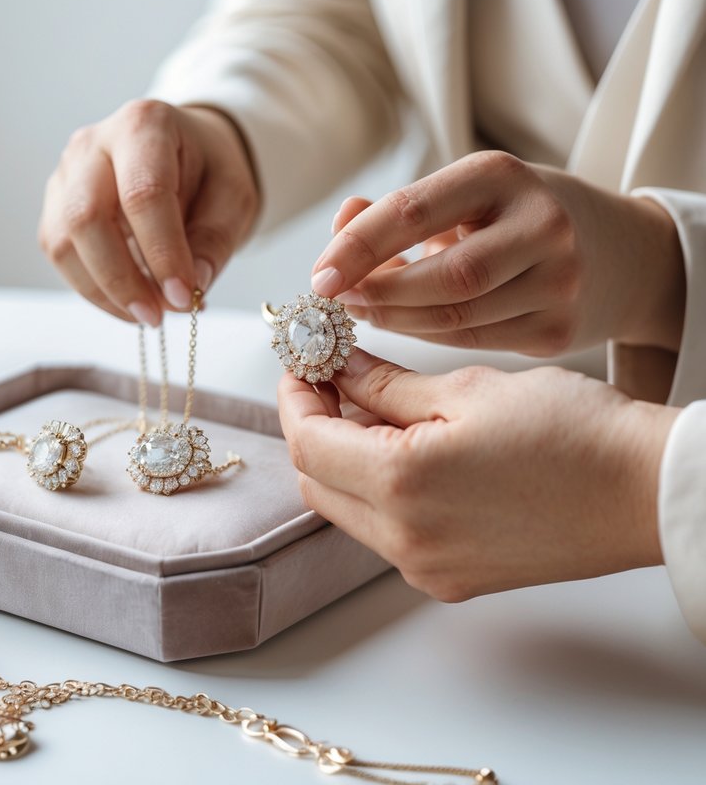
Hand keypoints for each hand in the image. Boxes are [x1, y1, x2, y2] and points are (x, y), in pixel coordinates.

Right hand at [38, 100, 258, 325]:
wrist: (183, 154)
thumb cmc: (207, 170)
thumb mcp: (233, 198)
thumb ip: (214, 240)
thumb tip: (191, 287)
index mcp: (145, 124)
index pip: (143, 193)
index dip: (162, 252)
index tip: (182, 297)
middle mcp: (93, 142)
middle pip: (87, 217)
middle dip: (122, 278)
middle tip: (158, 316)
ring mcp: (66, 173)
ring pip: (63, 242)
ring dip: (104, 291)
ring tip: (148, 314)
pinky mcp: (55, 205)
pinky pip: (60, 255)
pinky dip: (92, 289)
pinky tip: (127, 301)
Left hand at [277, 349, 679, 600]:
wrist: (648, 491)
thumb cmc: (574, 432)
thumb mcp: (467, 389)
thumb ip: (385, 384)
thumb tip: (335, 368)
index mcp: (400, 485)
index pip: (306, 442)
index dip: (295, 397)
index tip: (301, 364)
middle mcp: (403, 540)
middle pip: (316, 482)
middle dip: (311, 428)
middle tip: (328, 380)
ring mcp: (426, 567)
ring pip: (347, 510)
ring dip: (342, 460)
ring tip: (369, 408)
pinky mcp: (450, 578)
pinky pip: (385, 533)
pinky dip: (377, 491)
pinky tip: (403, 451)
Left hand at [309, 151, 685, 355]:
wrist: (621, 254)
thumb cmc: (517, 218)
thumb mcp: (465, 195)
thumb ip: (398, 209)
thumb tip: (341, 221)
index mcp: (504, 175)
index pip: (413, 211)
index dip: (358, 248)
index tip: (318, 276)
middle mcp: (541, 225)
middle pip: (440, 277)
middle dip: (377, 293)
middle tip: (337, 302)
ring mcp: (558, 282)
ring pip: (454, 318)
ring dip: (395, 321)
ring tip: (363, 313)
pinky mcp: (560, 330)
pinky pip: (475, 342)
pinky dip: (429, 338)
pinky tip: (406, 326)